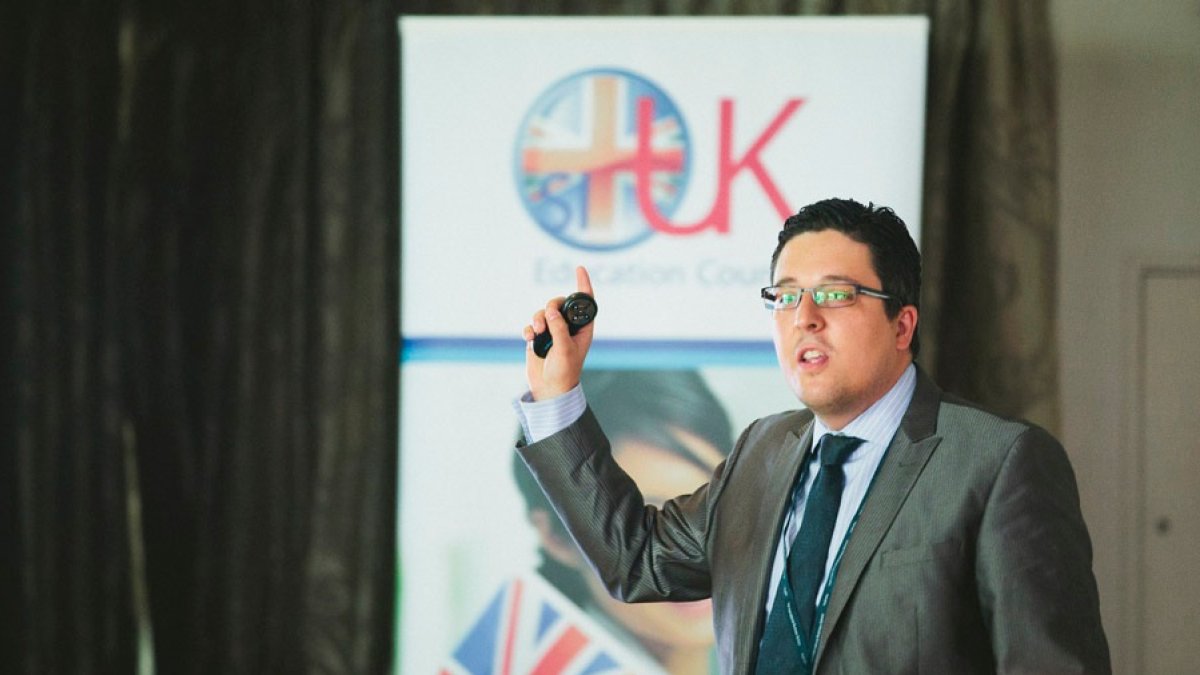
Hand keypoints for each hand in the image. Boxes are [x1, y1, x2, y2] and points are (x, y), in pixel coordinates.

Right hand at [523, 266, 594, 399]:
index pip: (585, 302)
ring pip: (543, 312)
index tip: (579, 268)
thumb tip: (551, 310)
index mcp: (582, 328)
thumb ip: (559, 328)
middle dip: (550, 306)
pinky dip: (529, 330)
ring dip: (538, 319)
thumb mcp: (565, 349)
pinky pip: (531, 325)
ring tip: (537, 333)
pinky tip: (530, 340)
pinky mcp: (538, 338)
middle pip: (559, 303)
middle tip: (546, 318)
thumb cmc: (564, 371)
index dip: (583, 284)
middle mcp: (568, 327)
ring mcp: (552, 332)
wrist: (549, 389)